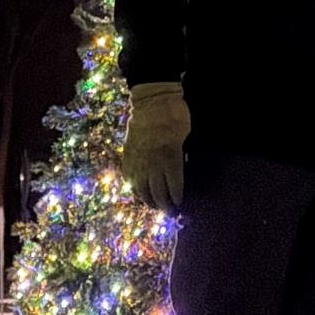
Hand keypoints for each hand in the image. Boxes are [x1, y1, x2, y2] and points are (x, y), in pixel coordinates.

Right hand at [122, 81, 189, 210]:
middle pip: (157, 194)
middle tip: (170, 212)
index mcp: (170, 159)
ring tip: (155, 206)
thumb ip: (183, 155)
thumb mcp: (186, 135)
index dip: (177, 199)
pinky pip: (129, 179)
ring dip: (149, 201)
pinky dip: (134, 188)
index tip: (180, 205)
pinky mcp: (127, 156)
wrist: (151, 101)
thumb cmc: (174, 115)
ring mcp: (138, 161)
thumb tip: (184, 170)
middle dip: (165, 206)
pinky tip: (139, 192)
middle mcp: (152, 164)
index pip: (173, 188)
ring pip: (141, 190)